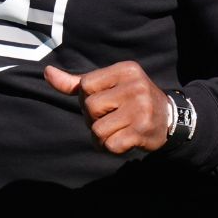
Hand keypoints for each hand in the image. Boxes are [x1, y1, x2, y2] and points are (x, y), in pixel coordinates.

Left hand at [44, 62, 170, 153]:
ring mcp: (140, 109)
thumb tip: (47, 73)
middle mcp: (135, 86)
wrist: (170, 119)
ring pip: (97, 129)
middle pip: (90, 107)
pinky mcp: (142, 130)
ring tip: (117, 130)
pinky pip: (110, 144)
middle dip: (94, 118)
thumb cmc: (131, 100)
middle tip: (112, 118)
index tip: (105, 102)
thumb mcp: (109, 85)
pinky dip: (111, 148)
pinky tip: (124, 140)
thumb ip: (77, 82)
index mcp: (126, 69)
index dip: (88, 98)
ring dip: (101, 137)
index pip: (86, 85)